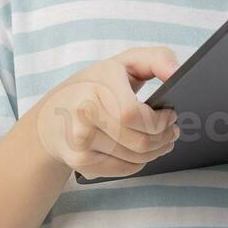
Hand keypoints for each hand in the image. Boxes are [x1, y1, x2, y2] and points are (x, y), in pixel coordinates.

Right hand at [33, 46, 180, 179]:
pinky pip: (124, 169)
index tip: (170, 115)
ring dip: (156, 152)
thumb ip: (157, 58)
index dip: (159, 121)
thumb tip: (177, 72)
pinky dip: (139, 163)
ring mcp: (80, 140)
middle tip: (172, 132)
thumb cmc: (95, 87)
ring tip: (162, 141)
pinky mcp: (80, 161)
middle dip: (164, 138)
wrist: (50, 117)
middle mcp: (84, 113)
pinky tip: (142, 152)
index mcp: (98, 84)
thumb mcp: (123, 63)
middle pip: (140, 141)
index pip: (133, 115)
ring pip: (135, 158)